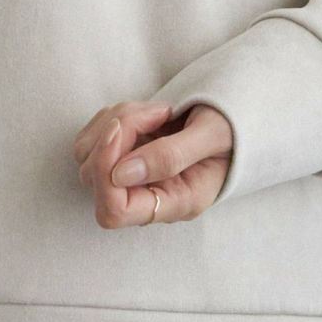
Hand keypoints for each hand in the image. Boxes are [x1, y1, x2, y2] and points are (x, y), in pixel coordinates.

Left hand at [71, 99, 232, 226]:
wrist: (233, 125)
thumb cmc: (230, 133)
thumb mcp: (212, 137)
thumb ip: (171, 156)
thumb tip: (120, 173)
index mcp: (173, 203)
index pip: (114, 211)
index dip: (105, 170)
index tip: (121, 129)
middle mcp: (146, 196)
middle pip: (94, 177)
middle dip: (116, 133)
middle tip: (158, 112)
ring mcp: (129, 177)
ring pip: (87, 152)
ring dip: (115, 120)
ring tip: (157, 111)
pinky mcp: (119, 156)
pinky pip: (92, 137)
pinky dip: (112, 116)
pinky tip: (145, 113)